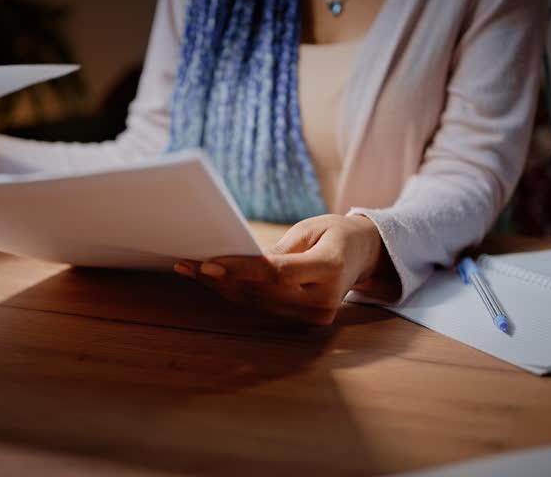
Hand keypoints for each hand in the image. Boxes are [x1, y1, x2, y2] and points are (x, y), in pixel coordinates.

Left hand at [174, 215, 394, 324]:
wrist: (364, 257)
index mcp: (330, 269)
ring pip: (257, 303)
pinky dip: (236, 294)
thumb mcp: (311, 229)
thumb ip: (279, 250)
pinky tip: (212, 282)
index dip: (240, 270)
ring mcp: (315, 316)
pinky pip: (264, 307)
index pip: (277, 273)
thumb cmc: (335, 234)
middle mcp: (324, 300)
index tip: (208, 263)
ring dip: (221, 288)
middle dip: (221, 278)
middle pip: (261, 291)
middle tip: (186, 263)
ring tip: (190, 270)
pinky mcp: (306, 322)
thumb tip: (241, 262)